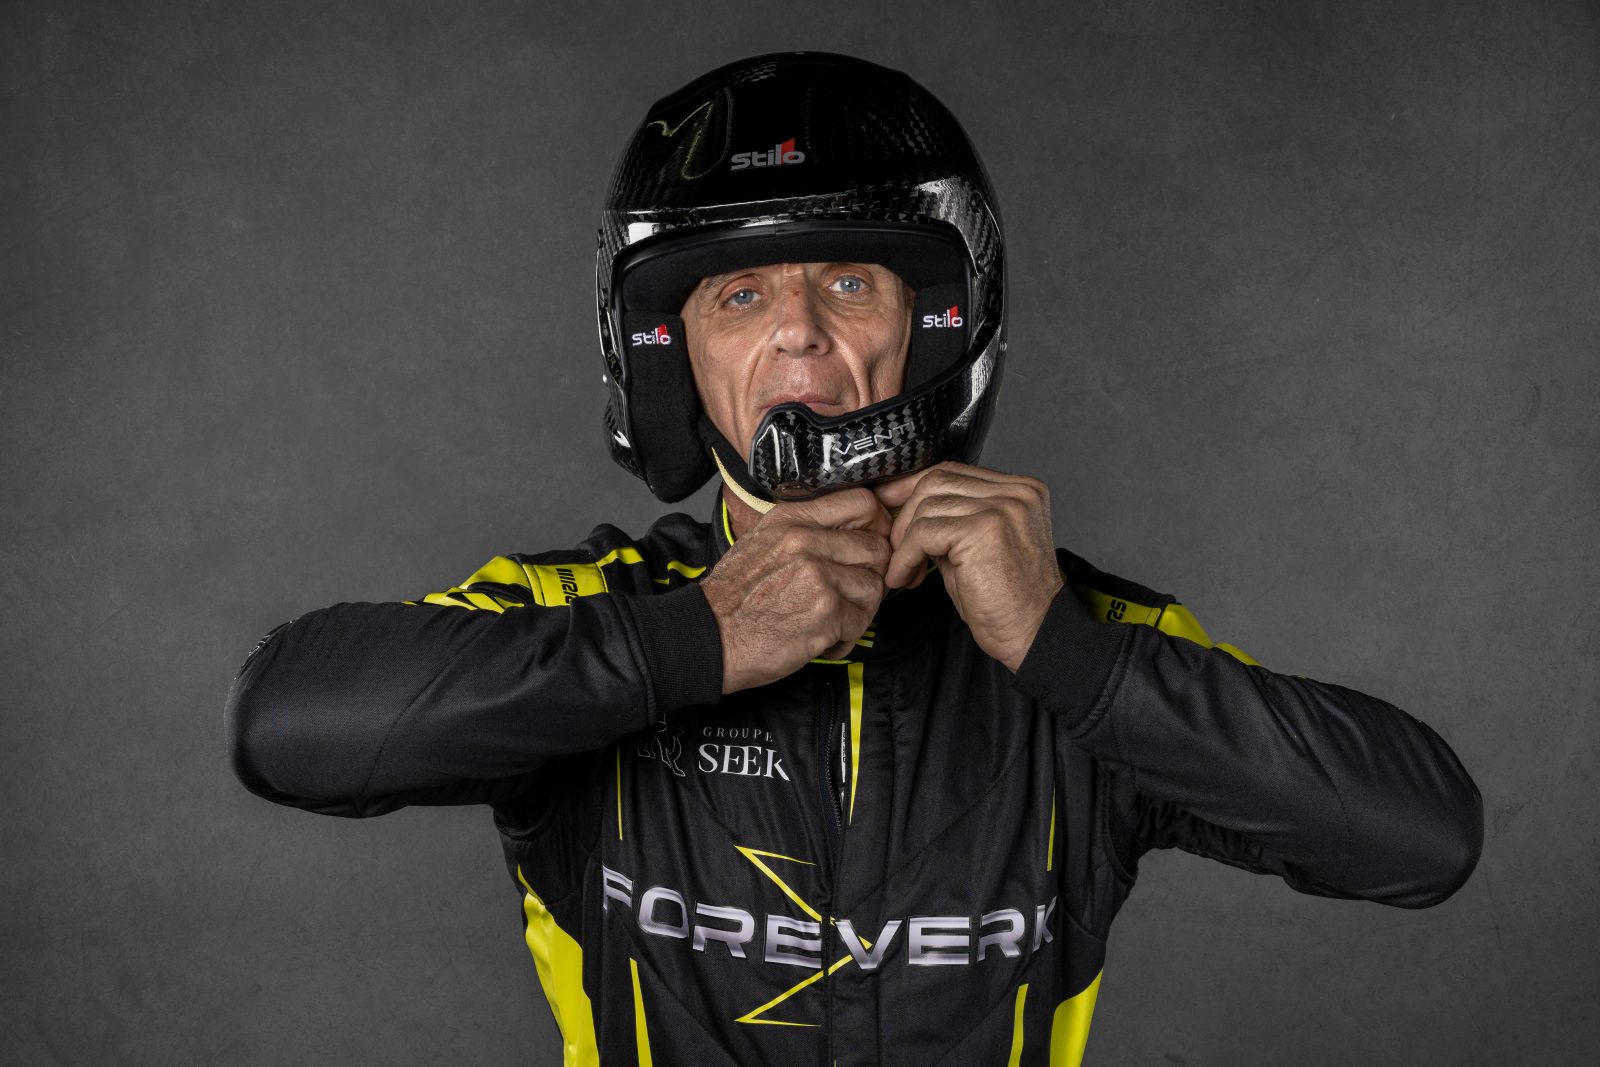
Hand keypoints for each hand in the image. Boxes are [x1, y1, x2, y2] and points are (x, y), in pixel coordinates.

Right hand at [700, 488, 892, 692]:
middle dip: (871, 576)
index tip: (872, 545)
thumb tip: (853, 533)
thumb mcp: (764, 541)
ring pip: (874, 587)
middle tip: (852, 595)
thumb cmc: (735, 597)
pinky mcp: (826, 611)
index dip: (879, 526)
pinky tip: (823, 640)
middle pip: (877, 548)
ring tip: (833, 621)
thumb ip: (806, 529)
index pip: (862, 503)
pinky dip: (846, 638)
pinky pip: (861, 621)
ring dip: (860, 610)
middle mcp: (806, 540)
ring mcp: (818, 575)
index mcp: (792, 518)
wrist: (710, 636)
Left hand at [873, 462, 1062, 671]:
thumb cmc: (1006, 600)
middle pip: (937, 480)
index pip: (953, 471)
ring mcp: (1002, 507)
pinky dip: (906, 557)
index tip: (889, 503)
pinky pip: (925, 532)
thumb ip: (950, 520)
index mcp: (1020, 490)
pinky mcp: (984, 529)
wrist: (1035, 635)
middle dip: (905, 514)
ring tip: (906, 571)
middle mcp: (1015, 492)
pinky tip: (906, 577)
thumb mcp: (976, 547)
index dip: (913, 487)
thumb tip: (903, 507)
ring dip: (905, 541)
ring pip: (927, 505)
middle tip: (896, 550)